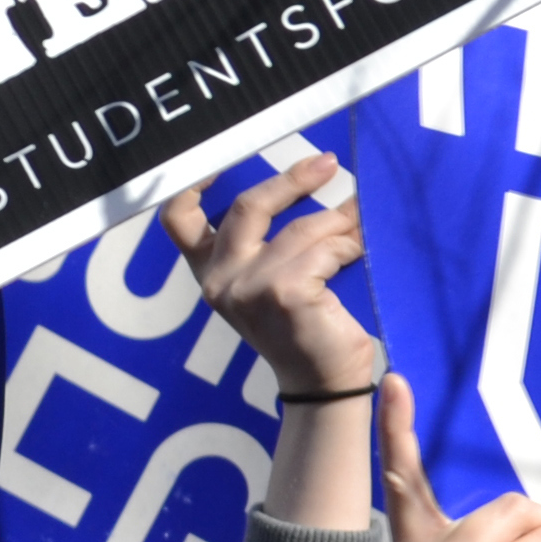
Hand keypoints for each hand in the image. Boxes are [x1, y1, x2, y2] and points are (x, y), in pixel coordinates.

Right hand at [163, 153, 376, 395]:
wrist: (323, 384)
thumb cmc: (304, 328)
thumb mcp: (272, 279)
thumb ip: (272, 238)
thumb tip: (313, 174)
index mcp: (210, 273)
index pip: (178, 220)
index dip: (194, 182)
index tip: (223, 157)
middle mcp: (219, 280)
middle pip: (247, 205)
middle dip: (292, 180)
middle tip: (326, 164)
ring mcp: (249, 287)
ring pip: (301, 229)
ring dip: (339, 221)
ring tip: (361, 221)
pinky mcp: (284, 292)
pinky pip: (324, 249)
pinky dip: (348, 245)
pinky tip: (360, 250)